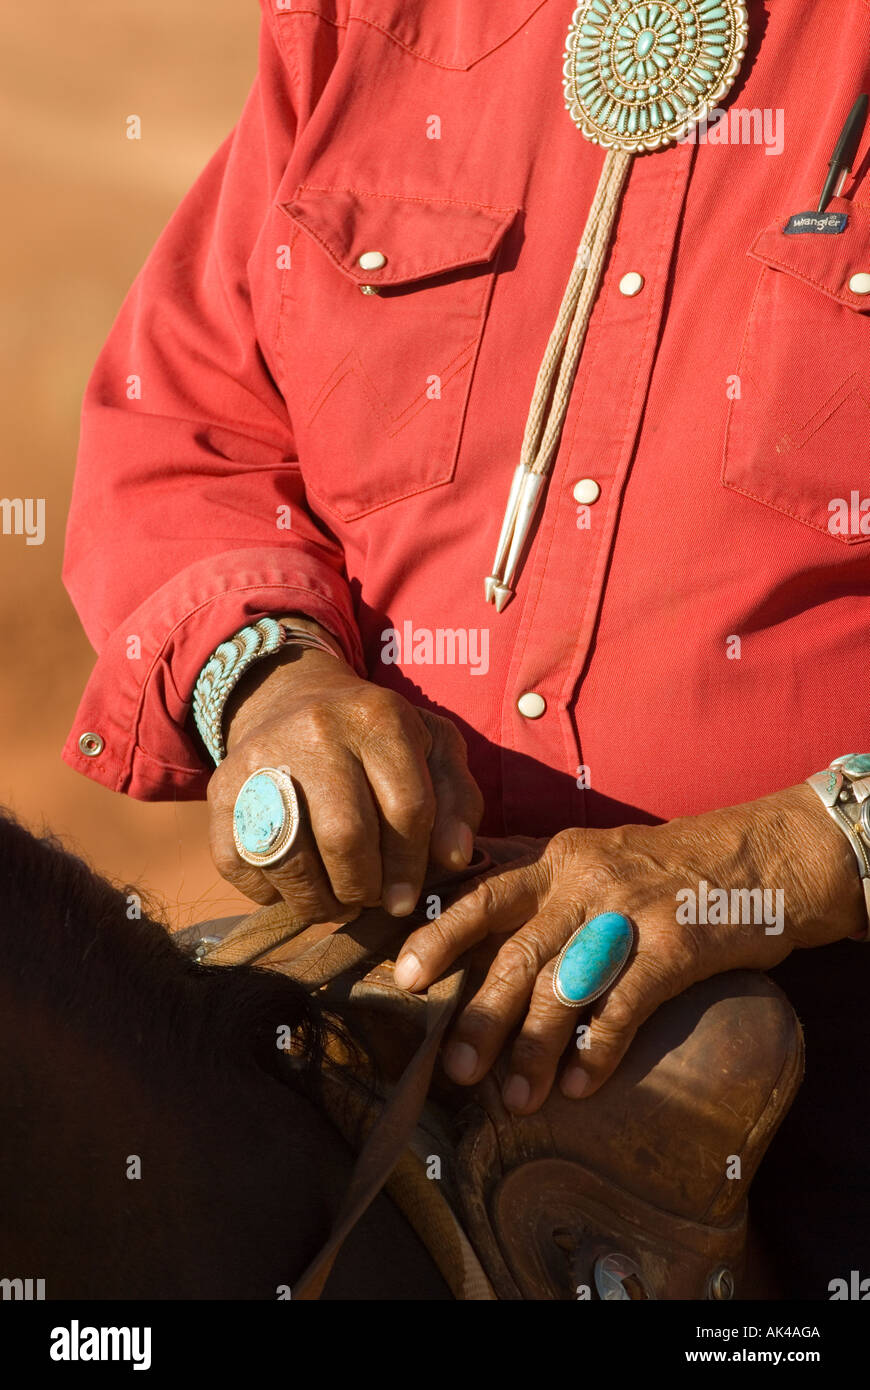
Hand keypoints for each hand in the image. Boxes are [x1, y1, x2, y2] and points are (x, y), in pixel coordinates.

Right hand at [206, 619, 482, 920]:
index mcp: (379, 717)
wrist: (292, 699)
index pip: (406, 808)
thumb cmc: (378, 738)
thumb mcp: (434, 749)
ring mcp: (261, 758)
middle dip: (364, 887)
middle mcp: (317, 730)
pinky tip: (296, 885)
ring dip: (318, 902)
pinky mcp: (220, 789)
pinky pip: (240, 865)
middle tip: (369, 899)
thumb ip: (458, 801)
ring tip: (336, 904)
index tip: (406, 899)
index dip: (410, 867)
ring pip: (289, 857)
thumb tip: (454, 859)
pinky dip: (270, 893)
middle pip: (345, 836)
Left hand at [394, 785, 863, 1113]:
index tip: (403, 977)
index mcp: (558, 860)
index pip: (485, 895)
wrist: (764, 854)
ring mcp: (629, 912)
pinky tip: (578, 1087)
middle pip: (516, 949)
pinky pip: (626, 1003)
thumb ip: (544, 887)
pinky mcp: (675, 944)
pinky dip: (598, 1049)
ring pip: (565, 982)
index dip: (442, 936)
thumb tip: (480, 922)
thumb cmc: (673, 866)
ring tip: (513, 1098)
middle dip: (480, 1012)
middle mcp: (583, 882)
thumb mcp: (598, 856)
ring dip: (534, 1045)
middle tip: (454, 1067)